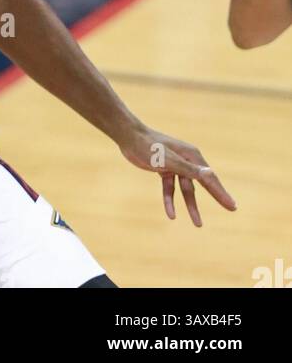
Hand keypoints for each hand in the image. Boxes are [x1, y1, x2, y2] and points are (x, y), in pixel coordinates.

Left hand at [117, 124, 235, 225]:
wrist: (129, 137)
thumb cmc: (150, 146)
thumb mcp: (170, 161)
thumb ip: (189, 170)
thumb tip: (210, 174)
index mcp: (191, 156)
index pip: (210, 178)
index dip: (221, 192)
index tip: (233, 206)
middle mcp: (186, 160)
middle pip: (202, 183)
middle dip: (215, 196)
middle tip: (230, 208)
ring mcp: (175, 165)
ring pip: (186, 189)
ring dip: (190, 205)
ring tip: (198, 224)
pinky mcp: (164, 169)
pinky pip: (170, 188)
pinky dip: (170, 200)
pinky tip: (171, 214)